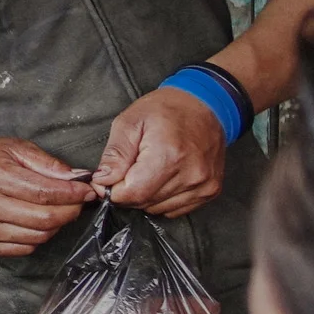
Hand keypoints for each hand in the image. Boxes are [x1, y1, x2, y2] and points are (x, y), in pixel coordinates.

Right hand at [0, 138, 94, 256]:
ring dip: (56, 225)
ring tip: (57, 210)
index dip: (72, 194)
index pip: (44, 193)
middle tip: (78, 202)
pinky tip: (37, 222)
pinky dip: (38, 237)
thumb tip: (77, 179)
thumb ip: (47, 164)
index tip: (87, 191)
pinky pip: (23, 248)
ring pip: (38, 236)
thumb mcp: (15, 148)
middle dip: (70, 211)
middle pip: (44, 218)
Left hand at [92, 86, 227, 214]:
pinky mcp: (210, 191)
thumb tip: (103, 180)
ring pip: (158, 208)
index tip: (106, 179)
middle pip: (144, 202)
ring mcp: (203, 185)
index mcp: (169, 155)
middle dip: (127, 191)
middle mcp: (190, 175)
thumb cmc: (166, 109)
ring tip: (147, 169)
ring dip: (145, 195)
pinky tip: (163, 176)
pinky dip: (162, 198)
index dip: (112, 190)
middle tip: (125, 169)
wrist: (205, 105)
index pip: (132, 193)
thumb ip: (115, 154)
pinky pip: (176, 209)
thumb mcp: (130, 122)